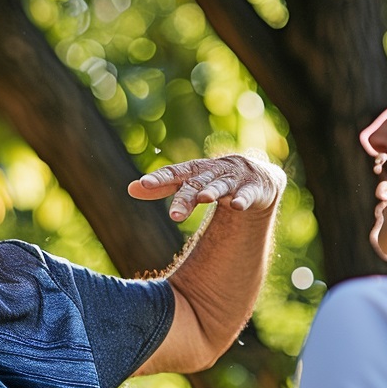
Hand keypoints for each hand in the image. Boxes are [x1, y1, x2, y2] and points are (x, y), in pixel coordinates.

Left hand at [128, 155, 285, 222]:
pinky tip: (237, 206)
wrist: (256, 176)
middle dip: (185, 198)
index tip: (143, 184)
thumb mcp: (188, 183)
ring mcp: (233, 178)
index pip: (174, 174)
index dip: (159, 179)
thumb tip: (129, 189)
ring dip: (212, 190)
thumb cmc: (213, 179)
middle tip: (174, 216)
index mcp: (194, 171)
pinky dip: (242, 199)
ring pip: (221, 185)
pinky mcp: (254, 187)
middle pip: (196, 184)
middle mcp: (212, 172)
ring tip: (204, 198)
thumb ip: (162, 187)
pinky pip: (248, 194)